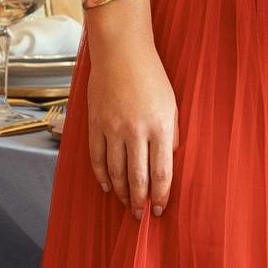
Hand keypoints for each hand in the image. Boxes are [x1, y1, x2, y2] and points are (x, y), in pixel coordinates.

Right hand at [83, 30, 177, 216]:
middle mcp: (135, 131)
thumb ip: (171, 134)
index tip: (159, 209)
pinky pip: (97, 157)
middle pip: (137, 178)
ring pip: (115, 171)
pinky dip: (102, 176)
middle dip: (140, 201)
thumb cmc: (151, 76)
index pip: (161, 173)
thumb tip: (169, 160)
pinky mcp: (95, 124)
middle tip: (141, 216)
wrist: (121, 51)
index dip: (160, 196)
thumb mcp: (171, 105)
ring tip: (127, 204)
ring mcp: (113, 128)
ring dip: (122, 192)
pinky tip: (108, 187)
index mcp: (159, 127)